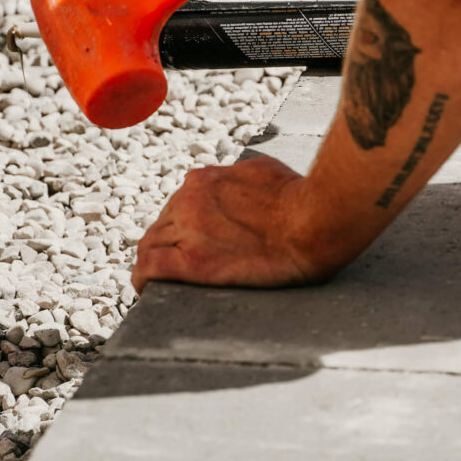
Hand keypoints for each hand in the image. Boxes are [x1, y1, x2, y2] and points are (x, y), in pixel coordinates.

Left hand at [131, 156, 330, 292]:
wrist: (317, 221)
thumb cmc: (302, 197)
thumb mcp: (264, 171)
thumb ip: (239, 178)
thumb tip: (239, 186)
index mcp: (205, 180)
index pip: (178, 205)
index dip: (183, 226)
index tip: (195, 242)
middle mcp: (190, 200)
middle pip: (162, 226)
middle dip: (170, 245)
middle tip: (185, 265)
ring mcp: (189, 229)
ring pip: (151, 245)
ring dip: (156, 262)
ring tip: (164, 281)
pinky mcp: (193, 262)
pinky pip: (149, 269)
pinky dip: (144, 279)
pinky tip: (148, 289)